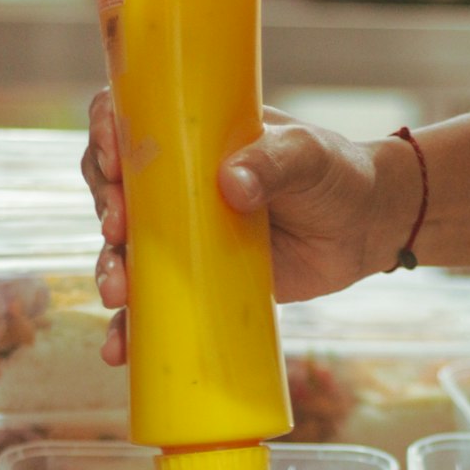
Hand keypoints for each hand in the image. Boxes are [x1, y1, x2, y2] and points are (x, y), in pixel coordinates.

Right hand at [81, 92, 417, 365]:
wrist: (363, 230)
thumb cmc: (334, 174)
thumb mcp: (307, 156)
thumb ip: (272, 163)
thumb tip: (232, 184)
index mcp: (192, 136)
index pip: (130, 121)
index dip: (106, 133)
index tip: (114, 159)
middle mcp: (175, 184)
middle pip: (113, 188)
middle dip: (105, 209)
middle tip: (119, 229)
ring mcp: (180, 236)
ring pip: (124, 251)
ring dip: (110, 271)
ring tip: (117, 293)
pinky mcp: (195, 282)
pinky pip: (152, 305)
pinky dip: (130, 328)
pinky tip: (118, 348)